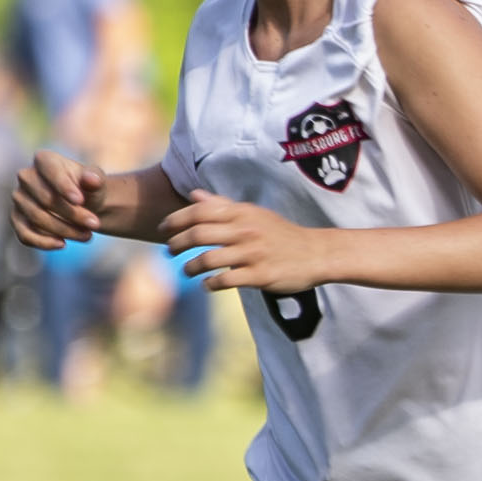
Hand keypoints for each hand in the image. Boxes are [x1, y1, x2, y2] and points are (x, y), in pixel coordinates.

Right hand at [11, 150, 106, 248]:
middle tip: (95, 224)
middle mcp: (26, 176)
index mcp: (44, 160)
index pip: (50, 171)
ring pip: (37, 218)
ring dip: (64, 230)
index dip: (64, 186)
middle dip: (73, 214)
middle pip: (45, 199)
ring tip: (88, 235)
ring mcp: (19, 198)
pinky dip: (43, 242)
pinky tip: (62, 244)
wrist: (84, 206)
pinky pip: (24, 234)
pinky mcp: (17, 219)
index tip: (80, 201)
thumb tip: (91, 179)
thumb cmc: (89, 189)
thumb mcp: (97, 182)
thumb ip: (95, 179)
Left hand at [162, 195, 340, 292]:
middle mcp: (246, 231)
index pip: (199, 212)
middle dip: (176, 244)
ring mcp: (253, 254)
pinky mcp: (261, 275)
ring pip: (207, 259)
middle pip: (198, 234)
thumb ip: (223, 205)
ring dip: (189, 267)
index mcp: (242, 213)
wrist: (318, 254)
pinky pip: (226, 280)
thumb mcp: (254, 214)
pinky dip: (210, 284)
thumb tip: (194, 195)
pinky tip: (207, 285)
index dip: (175, 220)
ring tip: (185, 271)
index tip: (163, 230)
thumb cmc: (282, 234)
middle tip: (168, 252)